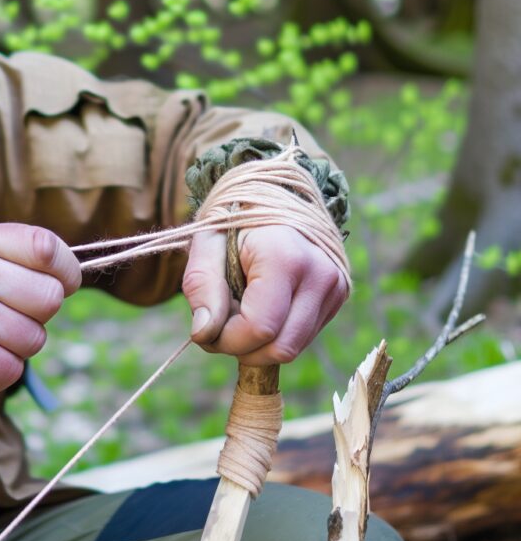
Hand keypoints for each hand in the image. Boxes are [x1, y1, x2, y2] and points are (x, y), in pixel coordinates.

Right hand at [0, 222, 80, 406]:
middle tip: (6, 317)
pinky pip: (14, 368)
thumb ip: (17, 256)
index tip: (64, 282)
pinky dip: (0, 373)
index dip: (67, 269)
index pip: (45, 246)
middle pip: (50, 297)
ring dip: (18, 347)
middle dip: (38, 315)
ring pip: (36, 337)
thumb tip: (76, 270)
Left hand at [183, 224, 347, 364]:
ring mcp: (336, 286)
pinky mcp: (339, 295)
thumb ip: (201, 286)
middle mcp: (320, 274)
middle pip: (280, 348)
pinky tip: (261, 306)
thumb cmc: (235, 218)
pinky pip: (303, 337)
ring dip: (258, 344)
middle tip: (219, 325)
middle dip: (242, 348)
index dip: (226, 340)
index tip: (205, 328)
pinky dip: (275, 334)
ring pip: (293, 348)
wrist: (275, 192)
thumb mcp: (206, 242)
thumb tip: (205, 333)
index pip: (259, 328)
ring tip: (239, 311)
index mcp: (285, 256)